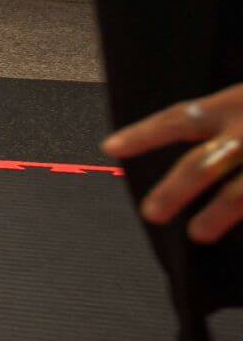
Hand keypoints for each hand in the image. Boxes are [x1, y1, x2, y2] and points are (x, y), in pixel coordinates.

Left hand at [104, 86, 242, 243]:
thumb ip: (225, 115)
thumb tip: (193, 129)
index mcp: (234, 103)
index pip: (180, 117)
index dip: (144, 132)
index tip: (110, 147)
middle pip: (204, 163)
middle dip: (175, 189)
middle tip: (150, 213)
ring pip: (241, 190)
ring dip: (219, 213)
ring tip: (196, 234)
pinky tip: (239, 236)